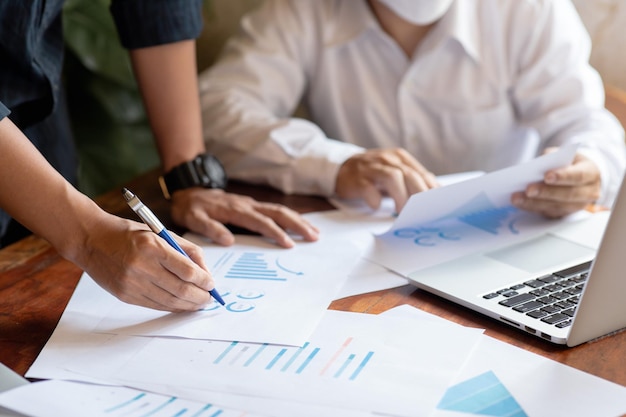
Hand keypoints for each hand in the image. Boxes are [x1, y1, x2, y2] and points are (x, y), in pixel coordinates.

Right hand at [77, 216, 214, 311]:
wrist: (90, 239)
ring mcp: (131, 283)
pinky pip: (154, 305)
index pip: (187, 270)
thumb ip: (186, 250)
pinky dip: (171, 307)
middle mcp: (141, 266)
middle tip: (209, 298)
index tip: (212, 284)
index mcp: (152, 246)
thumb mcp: (160, 232)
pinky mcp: (124, 295)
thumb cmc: (129, 233)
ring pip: (168, 301)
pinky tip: (181, 305)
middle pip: (180, 289)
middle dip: (200, 297)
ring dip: (188, 305)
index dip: (204, 281)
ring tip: (199, 304)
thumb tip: (204, 272)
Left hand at [170, 188, 318, 247]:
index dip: (276, 232)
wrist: (189, 191)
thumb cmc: (191, 208)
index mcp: (235, 210)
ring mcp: (251, 204)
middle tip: (313, 237)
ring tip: (314, 232)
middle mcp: (247, 205)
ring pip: (279, 210)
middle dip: (297, 224)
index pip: (260, 221)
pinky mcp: (252, 206)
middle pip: (278, 212)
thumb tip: (229, 240)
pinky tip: (299, 225)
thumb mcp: (193, 219)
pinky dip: (290, 217)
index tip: (289, 244)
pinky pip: (274, 211)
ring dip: (298, 220)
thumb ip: (210, 228)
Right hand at [335, 148, 438, 211]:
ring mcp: (372, 168)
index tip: (438, 206)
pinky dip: (374, 198)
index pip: (421, 173)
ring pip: (392, 178)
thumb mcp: (394, 172)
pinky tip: (377, 206)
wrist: (341, 167)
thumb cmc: (373, 174)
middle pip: (409, 175)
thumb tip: (434, 197)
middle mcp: (388, 160)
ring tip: (401, 212)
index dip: (431, 191)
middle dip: (418, 195)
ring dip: (400, 197)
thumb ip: (412, 181)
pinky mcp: (357, 178)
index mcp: (400, 158)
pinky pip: (368, 187)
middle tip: (422, 213)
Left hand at [511, 150, 601, 217]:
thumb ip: (552, 158)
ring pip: (556, 207)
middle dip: (545, 193)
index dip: (562, 177)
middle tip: (528, 190)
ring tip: (517, 198)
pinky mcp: (565, 213)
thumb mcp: (564, 154)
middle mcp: (588, 192)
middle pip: (567, 195)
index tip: (547, 176)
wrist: (581, 176)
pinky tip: (520, 203)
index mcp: (591, 173)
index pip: (578, 176)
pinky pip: (549, 213)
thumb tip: (535, 166)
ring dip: (534, 203)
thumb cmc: (570, 163)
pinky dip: (533, 208)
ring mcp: (577, 206)